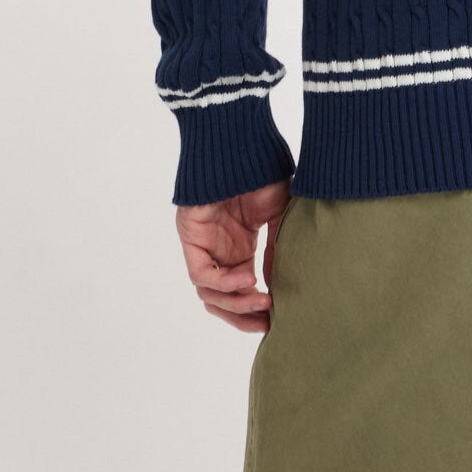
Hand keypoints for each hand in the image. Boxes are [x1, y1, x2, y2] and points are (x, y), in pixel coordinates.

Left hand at [175, 178, 291, 331]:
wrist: (241, 146)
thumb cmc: (261, 172)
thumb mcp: (280, 215)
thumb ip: (277, 249)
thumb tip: (278, 285)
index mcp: (239, 249)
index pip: (243, 291)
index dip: (257, 309)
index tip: (279, 320)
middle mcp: (219, 253)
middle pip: (222, 301)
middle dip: (244, 316)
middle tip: (268, 325)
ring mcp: (204, 247)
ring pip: (210, 294)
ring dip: (236, 303)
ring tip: (264, 300)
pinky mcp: (192, 240)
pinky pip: (201, 275)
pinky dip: (224, 283)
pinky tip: (249, 278)